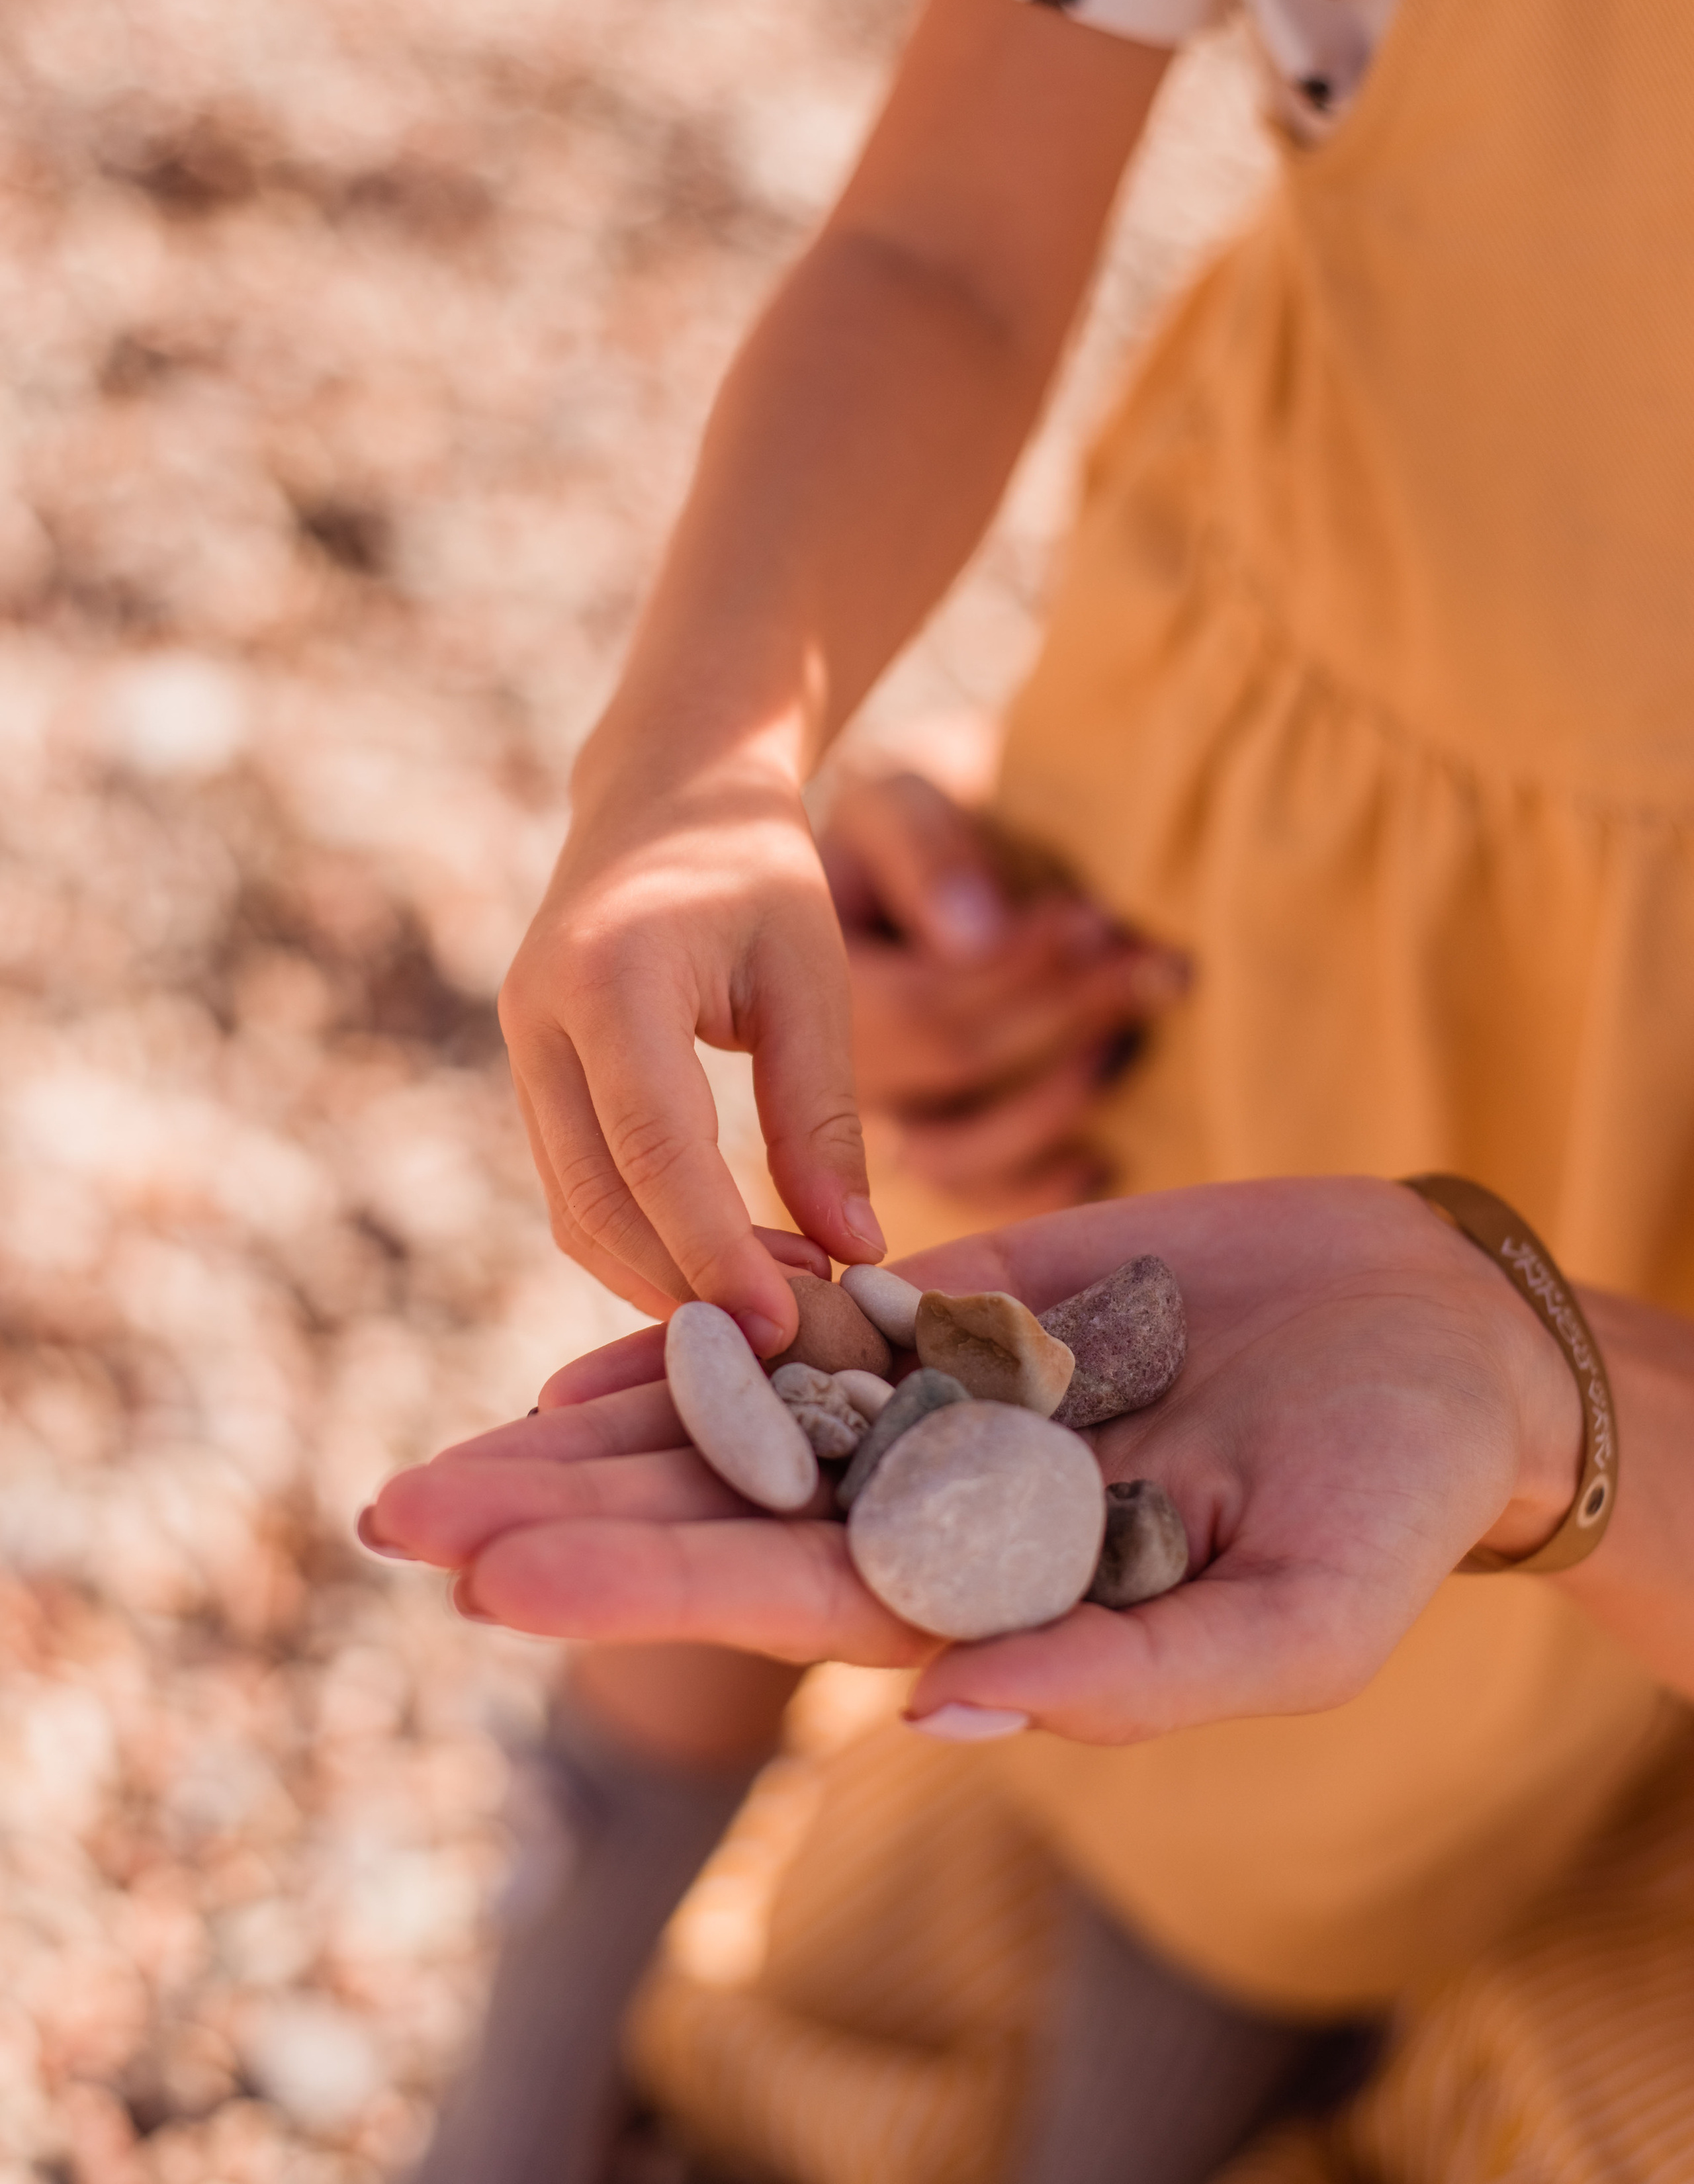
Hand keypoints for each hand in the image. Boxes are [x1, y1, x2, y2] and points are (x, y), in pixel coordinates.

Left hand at [365, 1178, 1582, 1739]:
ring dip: (606, 1418)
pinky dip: (720, 1312)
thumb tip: (930, 1720)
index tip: (490, 1577)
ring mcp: (949, 1400)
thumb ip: (1124, 1678)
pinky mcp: (980, 1305)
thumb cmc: (1395, 1505)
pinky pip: (824, 1310)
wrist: (1440, 1347)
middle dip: (565, 1509)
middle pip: (720, 1507)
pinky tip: (609, 1326)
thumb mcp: (1290, 1619)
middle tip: (396, 1509)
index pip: (778, 1594)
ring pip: (748, 1407)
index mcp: (995, 1596)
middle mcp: (943, 1506)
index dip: (635, 1580)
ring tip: (458, 1432)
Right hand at [499, 758, 885, 1353]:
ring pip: (575, 1210)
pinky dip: (642, 1240)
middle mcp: (538, 1017)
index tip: (784, 1329)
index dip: (715, 1252)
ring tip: (772, 1302)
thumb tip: (852, 1254)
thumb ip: (821, 1117)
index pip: (655, 1150)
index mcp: (609, 978)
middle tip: (791, 1337)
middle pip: (597, 1200)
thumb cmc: (755, 871)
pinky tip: (724, 1262)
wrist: (666, 794)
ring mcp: (520, 1049)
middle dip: (688, 1283)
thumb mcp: (811, 979)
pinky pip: (576, 1187)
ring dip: (663, 1275)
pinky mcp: (530, 1075)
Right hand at [821, 772, 1188, 1213]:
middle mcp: (819, 1071)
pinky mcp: (910, 1145)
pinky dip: (1035, 1191)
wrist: (851, 871)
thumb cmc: (882, 832)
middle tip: (1154, 960)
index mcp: (804, 987)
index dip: (1020, 969)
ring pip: (959, 1151)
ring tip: (1129, 1037)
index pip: (927, 1004)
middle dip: (1066, 1010)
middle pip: (956, 1065)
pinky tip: (1103, 1161)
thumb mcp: (891, 806)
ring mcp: (867, 1120)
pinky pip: (964, 1196)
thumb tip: (977, 940)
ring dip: (1058, 1099)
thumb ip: (926, 857)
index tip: (1094, 918)